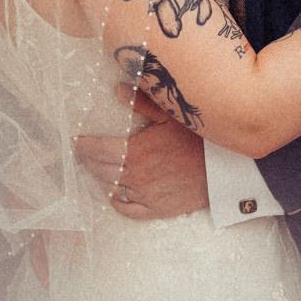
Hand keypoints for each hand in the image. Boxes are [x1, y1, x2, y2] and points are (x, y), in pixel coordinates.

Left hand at [73, 90, 210, 220]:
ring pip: (113, 188)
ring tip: (96, 170)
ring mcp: (145, 195)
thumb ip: (141, 102)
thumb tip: (117, 89)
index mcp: (135, 152)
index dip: (84, 146)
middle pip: (101, 169)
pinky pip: (129, 210)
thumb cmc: (200, 140)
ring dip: (101, 178)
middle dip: (89, 161)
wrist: (224, 170)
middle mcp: (135, 176)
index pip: (98, 149)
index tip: (76, 142)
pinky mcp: (157, 209)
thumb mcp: (171, 116)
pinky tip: (114, 195)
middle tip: (83, 154)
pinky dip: (118, 202)